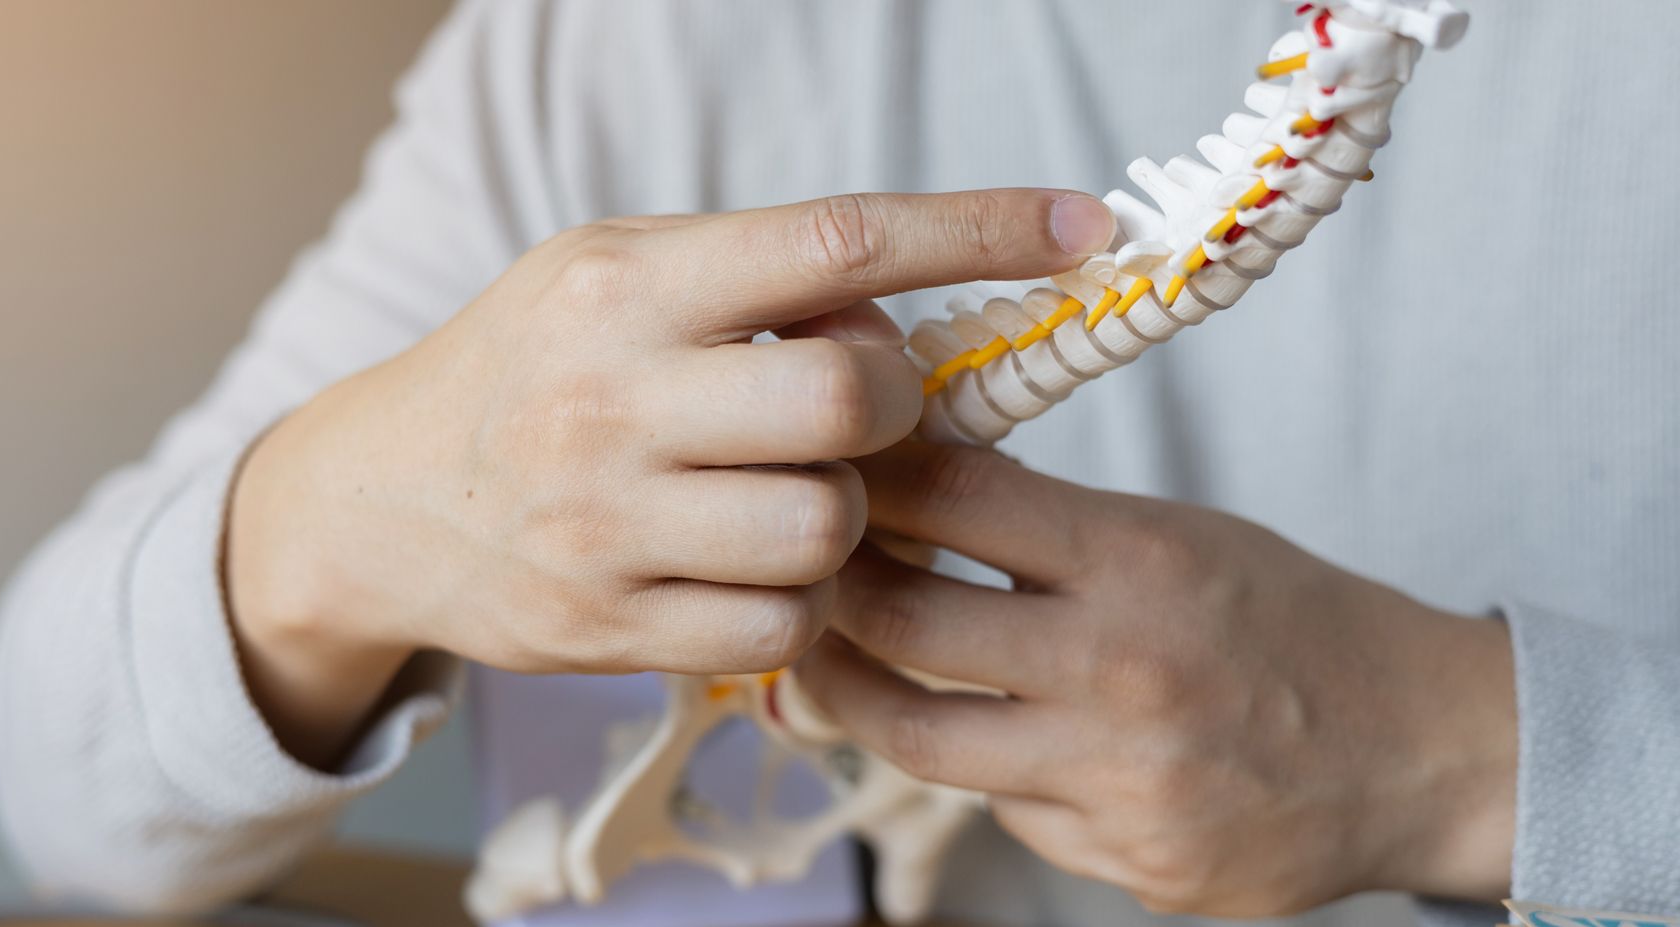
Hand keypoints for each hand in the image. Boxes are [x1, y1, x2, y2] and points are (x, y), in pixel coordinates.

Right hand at [225, 191, 1116, 764]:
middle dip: (898, 403)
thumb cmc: (527, 370)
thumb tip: (909, 311)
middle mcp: (610, 394)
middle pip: (852, 397)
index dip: (977, 228)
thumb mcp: (607, 279)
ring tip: (792, 491)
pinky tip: (755, 561)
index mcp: (624, 283)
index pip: (835, 240)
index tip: (1082, 224)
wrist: (380, 499)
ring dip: (850, 513)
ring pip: (830, 526)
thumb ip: (747, 281)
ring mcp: (606, 520)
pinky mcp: (609, 625)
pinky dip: (805, 598)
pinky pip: (784, 625)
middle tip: (867, 406)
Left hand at [797, 441, 1516, 915]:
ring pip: (921, 741)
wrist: (1423, 748)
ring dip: (851, 696)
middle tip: (792, 576)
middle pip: (901, 626)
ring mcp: (1124, 784)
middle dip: (824, 594)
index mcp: (1141, 562)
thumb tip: (903, 496)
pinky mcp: (1132, 866)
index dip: (863, 480)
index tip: (819, 472)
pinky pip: (1006, 814)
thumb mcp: (1181, 536)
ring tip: (825, 664)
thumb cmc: (1292, 621)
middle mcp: (1124, 673)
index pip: (952, 498)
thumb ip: (1051, 528)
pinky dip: (985, 773)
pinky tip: (998, 741)